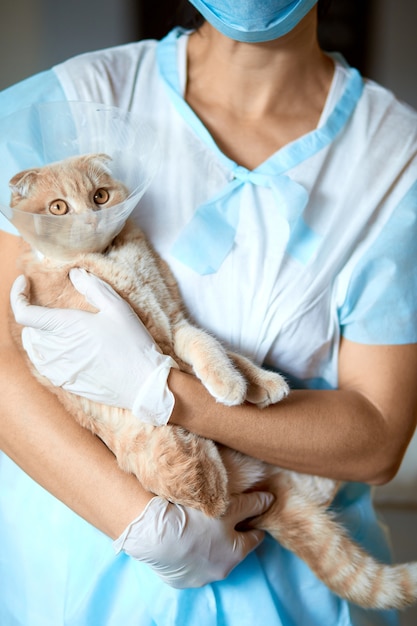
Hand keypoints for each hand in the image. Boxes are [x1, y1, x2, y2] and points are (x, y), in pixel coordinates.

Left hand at [10, 269, 177, 425]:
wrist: (143, 383)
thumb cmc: (133, 344)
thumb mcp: (117, 308)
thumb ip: (92, 288)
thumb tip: (74, 274)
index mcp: (66, 326)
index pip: (24, 312)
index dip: (17, 294)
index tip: (24, 283)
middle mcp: (56, 349)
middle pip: (29, 329)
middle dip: (34, 313)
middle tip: (46, 304)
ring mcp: (58, 369)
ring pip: (34, 348)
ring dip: (37, 334)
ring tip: (50, 326)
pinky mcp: (65, 382)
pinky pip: (43, 365)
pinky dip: (44, 352)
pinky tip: (60, 348)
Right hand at [113, 492, 273, 587]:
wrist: (155, 535)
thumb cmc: (196, 519)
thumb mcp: (229, 506)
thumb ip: (252, 504)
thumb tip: (270, 500)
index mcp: (236, 553)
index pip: (254, 537)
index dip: (252, 522)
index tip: (249, 513)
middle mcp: (221, 570)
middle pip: (233, 549)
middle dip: (230, 534)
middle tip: (221, 516)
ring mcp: (199, 578)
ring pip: (210, 558)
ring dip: (208, 544)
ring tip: (198, 525)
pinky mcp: (179, 580)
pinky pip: (189, 564)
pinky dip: (189, 552)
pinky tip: (182, 538)